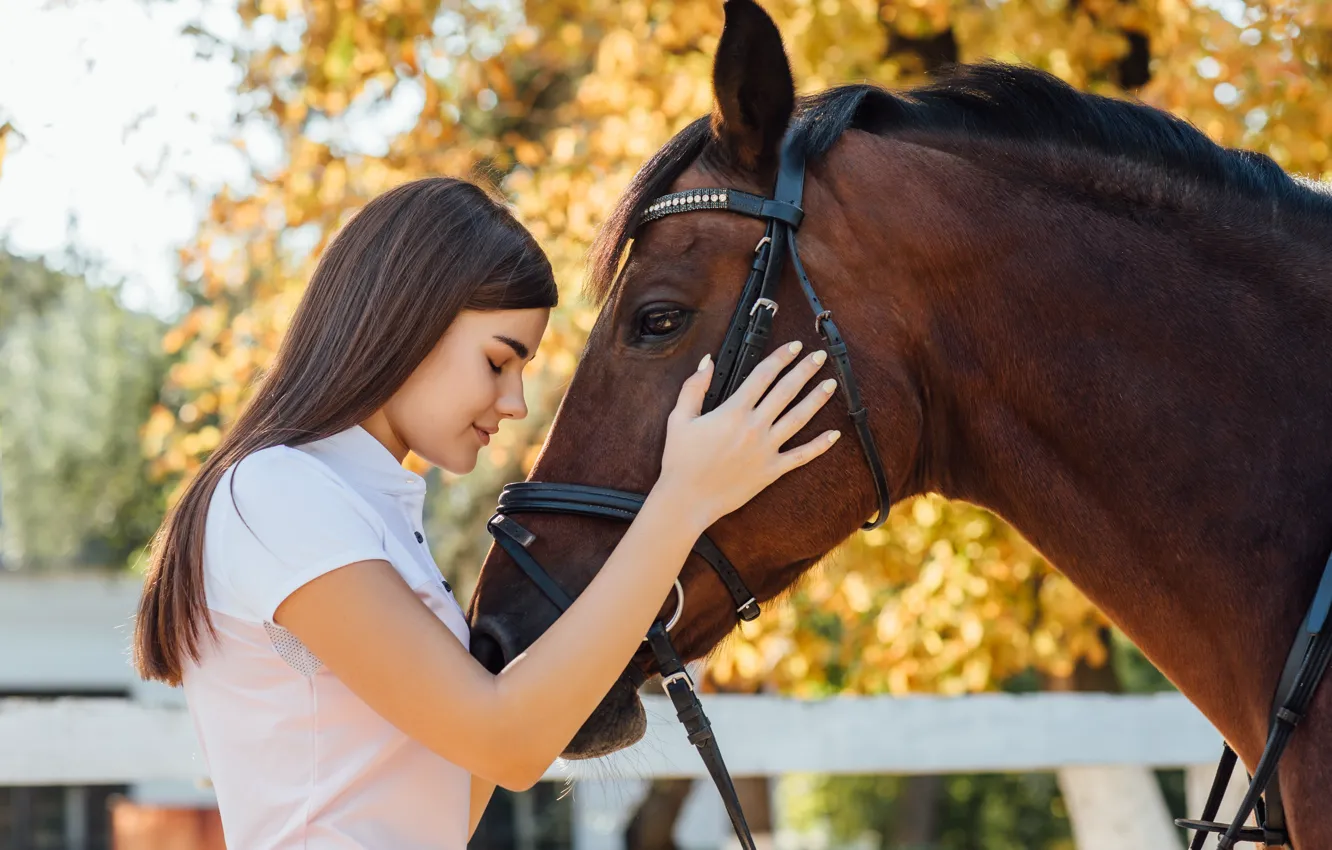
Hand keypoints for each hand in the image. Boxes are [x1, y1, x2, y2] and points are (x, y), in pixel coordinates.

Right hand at [655, 340, 840, 530]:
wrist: (687, 499)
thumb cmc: (681, 460)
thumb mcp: (680, 418)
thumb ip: (694, 387)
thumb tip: (708, 362)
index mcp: (733, 411)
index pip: (763, 375)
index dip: (781, 357)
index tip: (793, 347)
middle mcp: (754, 427)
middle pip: (786, 391)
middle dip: (805, 370)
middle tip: (820, 357)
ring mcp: (766, 449)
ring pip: (798, 418)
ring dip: (816, 399)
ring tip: (831, 384)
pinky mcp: (771, 470)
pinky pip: (801, 456)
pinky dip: (819, 446)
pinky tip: (834, 435)